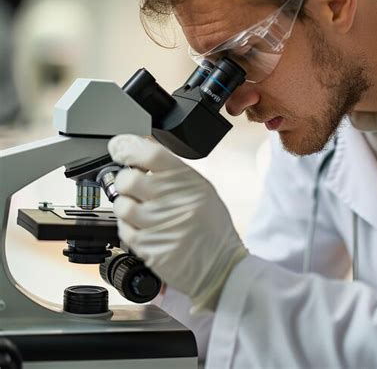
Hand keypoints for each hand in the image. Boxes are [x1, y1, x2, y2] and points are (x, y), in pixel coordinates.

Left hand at [108, 134, 247, 311]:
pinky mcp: (148, 247)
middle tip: (133, 186)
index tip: (119, 148)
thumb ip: (173, 173)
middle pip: (129, 179)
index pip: (151, 154)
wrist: (220, 265)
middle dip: (125, 180)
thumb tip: (141, 154)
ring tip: (140, 210)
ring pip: (122, 205)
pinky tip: (144, 228)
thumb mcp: (201, 190)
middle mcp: (174, 200)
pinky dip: (129, 226)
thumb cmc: (211, 227)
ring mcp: (159, 225)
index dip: (128, 147)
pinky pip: (123, 229)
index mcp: (189, 182)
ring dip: (125, 205)